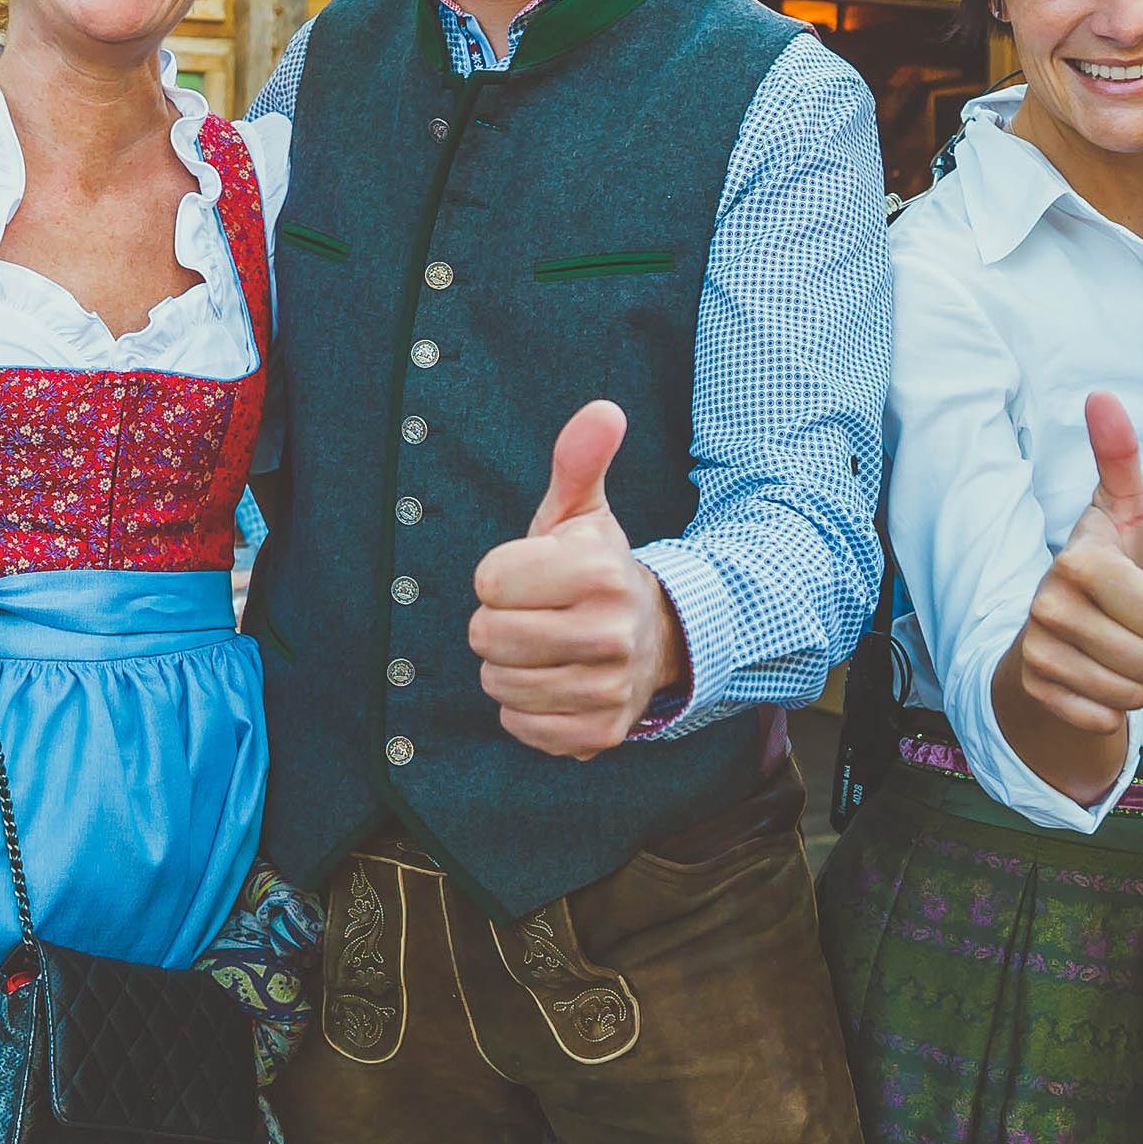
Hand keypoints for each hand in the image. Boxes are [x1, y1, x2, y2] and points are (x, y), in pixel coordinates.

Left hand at [471, 401, 687, 760]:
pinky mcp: (599, 733)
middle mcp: (611, 632)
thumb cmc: (594, 570)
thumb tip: (604, 410)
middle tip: (533, 615)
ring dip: (508, 669)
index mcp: (600, 571)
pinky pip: (520, 727)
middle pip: (487, 637)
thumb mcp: (582, 512)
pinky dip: (525, 710)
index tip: (531, 575)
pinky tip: (554, 684)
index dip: (499, 577)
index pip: (487, 583)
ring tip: (545, 649)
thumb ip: (579, 459)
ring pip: (498, 685)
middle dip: (497, 624)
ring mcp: (608, 687)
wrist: (656, 638)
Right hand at [993, 393, 1142, 803]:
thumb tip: (1102, 395)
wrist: (1053, 631)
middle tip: (1124, 628)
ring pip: (1132, 695)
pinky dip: (1106, 708)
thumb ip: (1118, 456)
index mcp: (1076, 561)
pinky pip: (1104, 721)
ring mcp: (1036, 653)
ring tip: (1109, 652)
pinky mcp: (1034, 693)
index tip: (1136, 594)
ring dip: (1132, 681)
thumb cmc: (1106, 567)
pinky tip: (1089, 681)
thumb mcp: (1122, 510)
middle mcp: (1046, 606)